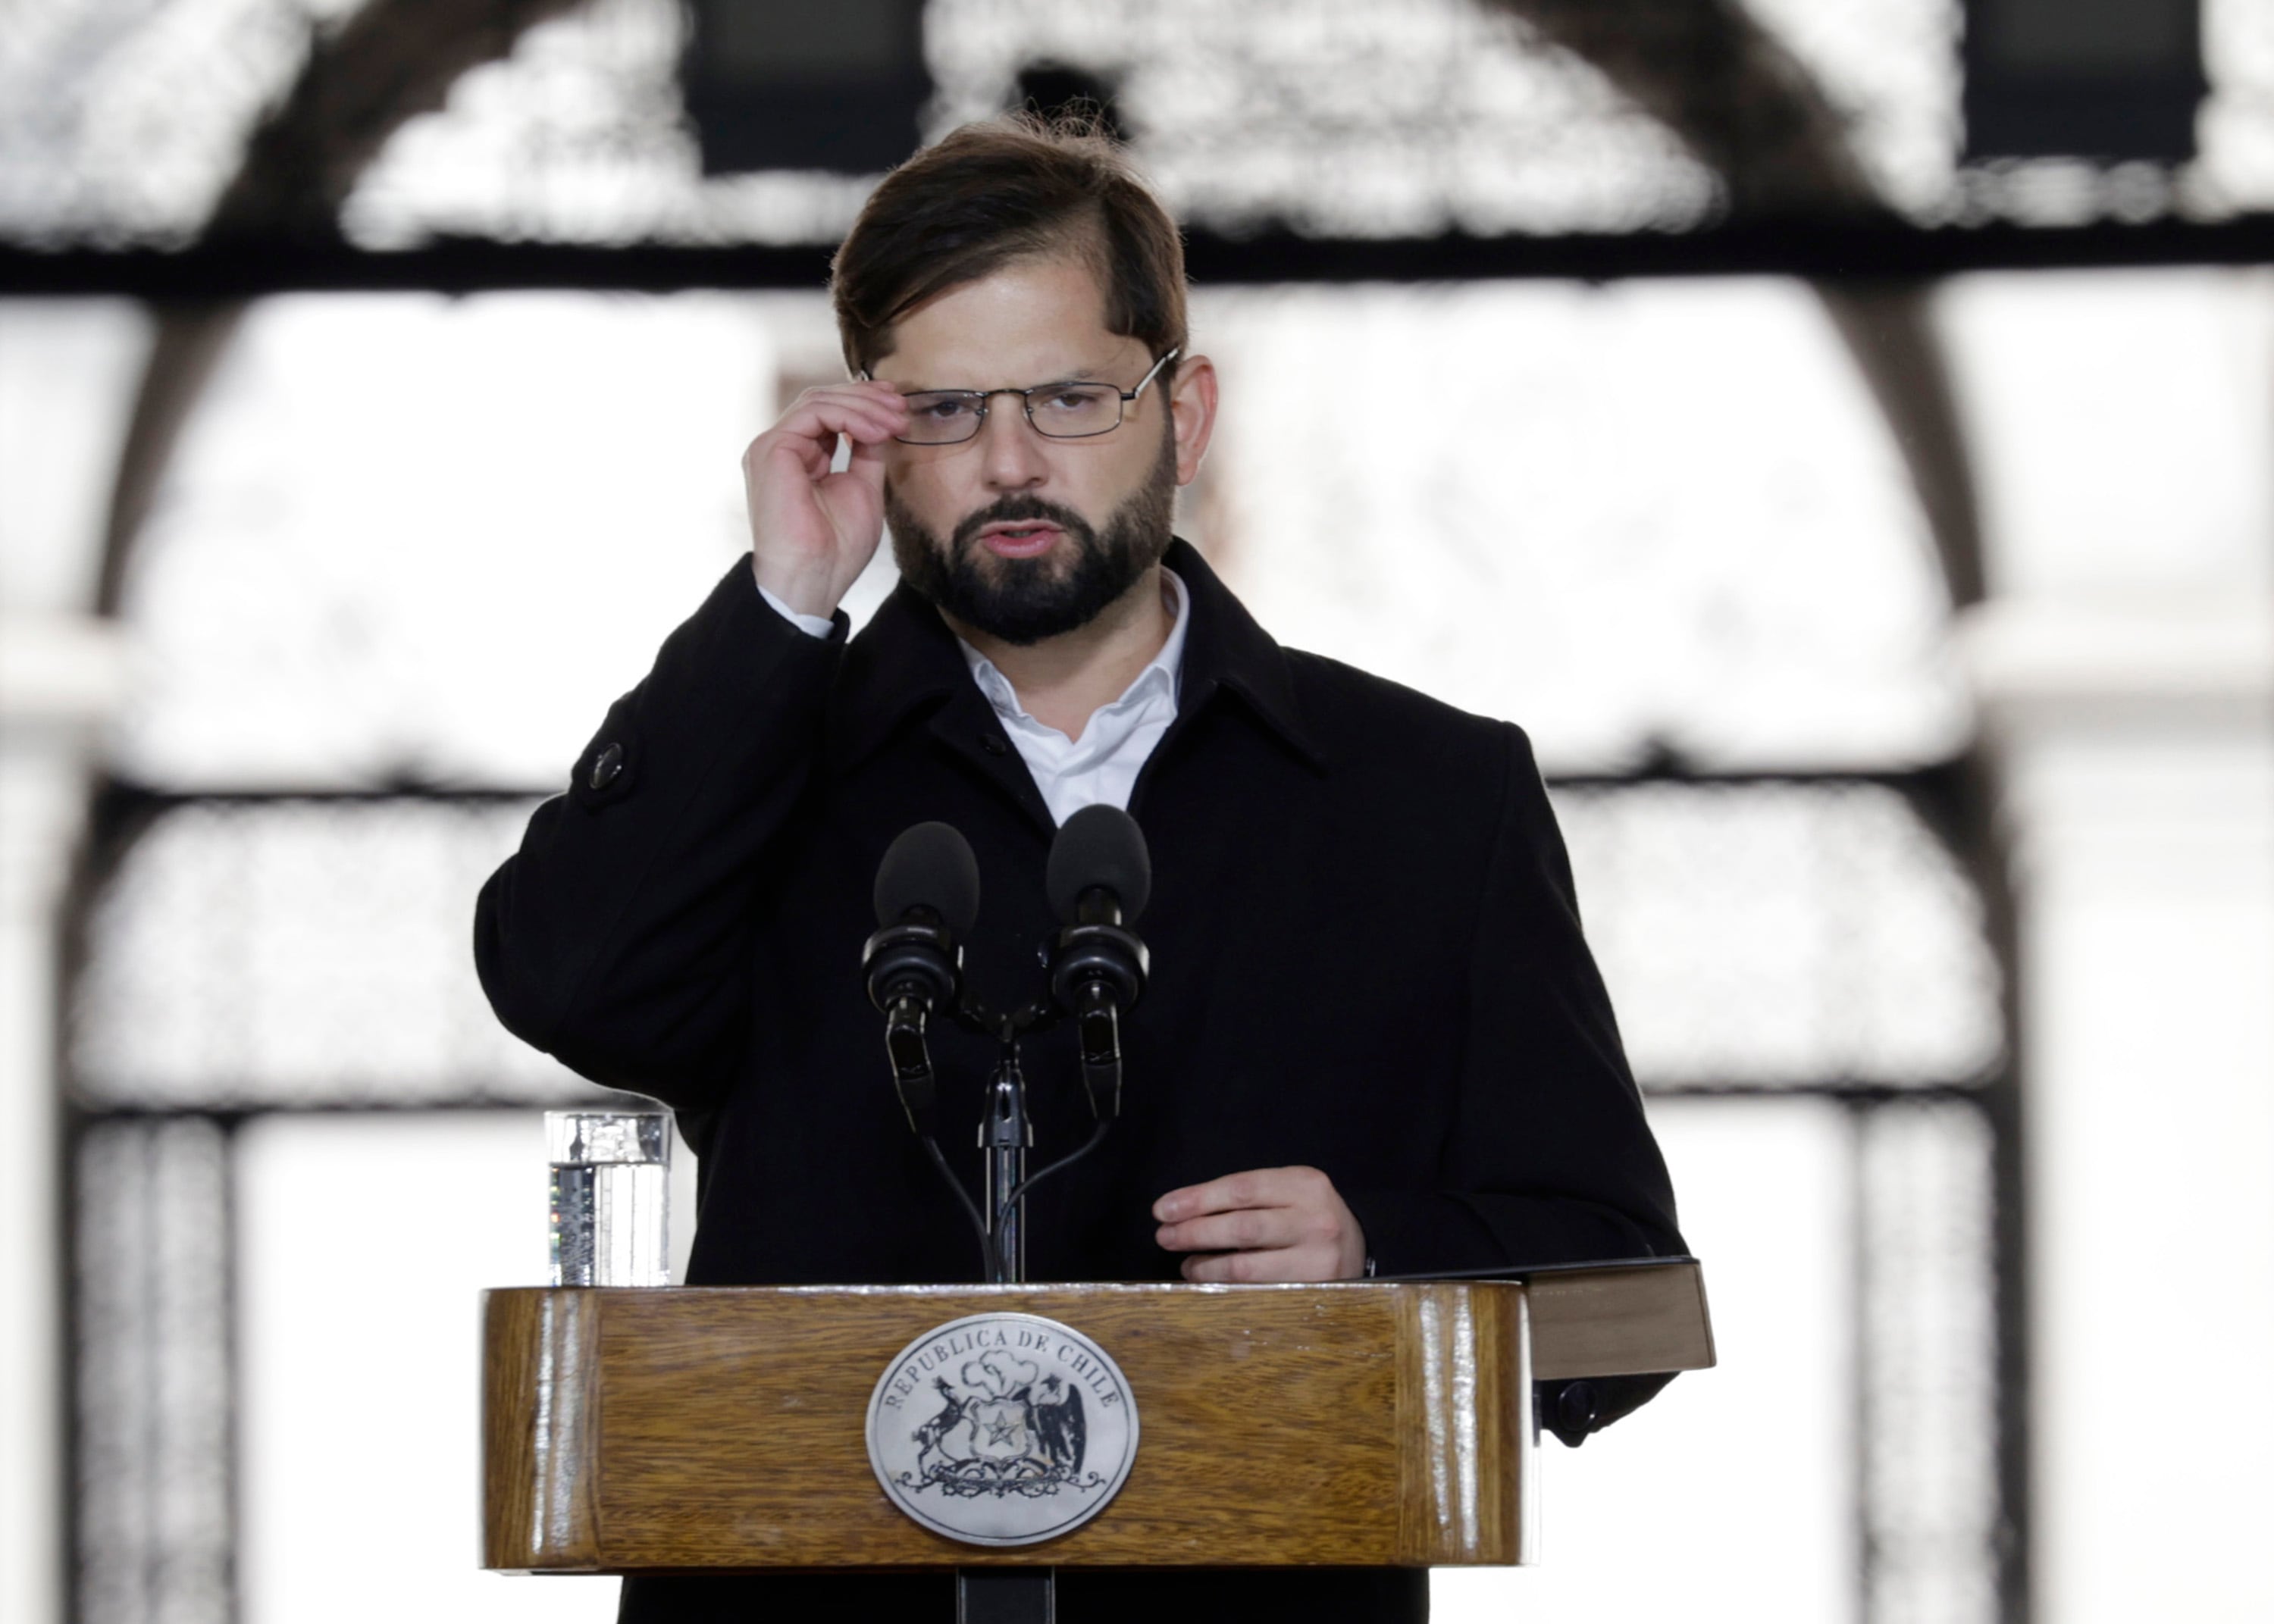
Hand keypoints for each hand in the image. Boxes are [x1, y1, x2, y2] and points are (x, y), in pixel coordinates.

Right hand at [740, 381, 908, 618]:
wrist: (813, 579)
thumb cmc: (836, 549)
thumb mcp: (863, 490)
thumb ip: (866, 455)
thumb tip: (880, 425)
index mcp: (798, 459)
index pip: (828, 415)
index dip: (864, 405)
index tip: (899, 409)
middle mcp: (781, 450)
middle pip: (823, 401)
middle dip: (867, 399)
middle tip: (901, 406)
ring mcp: (773, 447)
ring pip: (819, 401)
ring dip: (864, 406)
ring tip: (895, 421)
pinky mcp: (772, 449)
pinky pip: (815, 413)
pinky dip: (850, 416)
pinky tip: (876, 431)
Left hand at [1152, 1166, 1366, 1282]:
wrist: (1359, 1247)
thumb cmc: (1307, 1216)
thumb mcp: (1287, 1191)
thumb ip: (1246, 1196)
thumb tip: (1182, 1211)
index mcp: (1304, 1185)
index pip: (1241, 1189)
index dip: (1197, 1200)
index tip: (1163, 1210)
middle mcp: (1315, 1221)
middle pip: (1241, 1227)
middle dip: (1194, 1232)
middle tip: (1165, 1237)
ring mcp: (1317, 1261)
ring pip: (1247, 1267)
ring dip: (1206, 1266)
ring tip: (1187, 1264)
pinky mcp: (1314, 1292)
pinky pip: (1258, 1294)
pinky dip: (1226, 1289)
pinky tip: (1210, 1283)